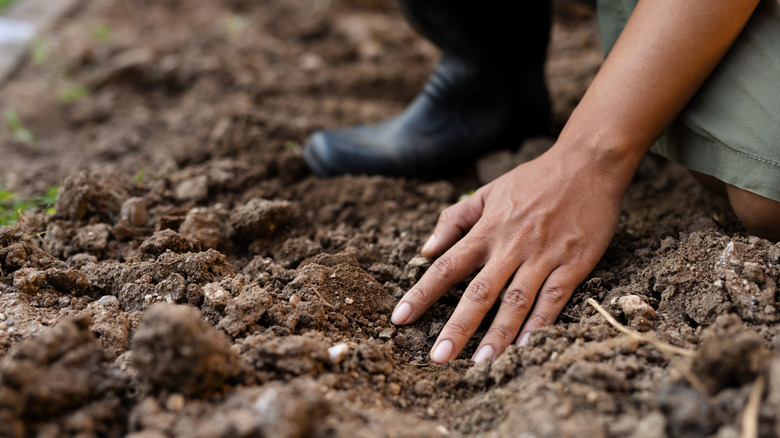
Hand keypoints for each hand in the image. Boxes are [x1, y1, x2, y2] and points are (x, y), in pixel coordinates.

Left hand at [391, 144, 626, 362]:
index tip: (400, 318)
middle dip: (457, 326)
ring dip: (498, 334)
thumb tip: (426, 248)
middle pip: (479, 292)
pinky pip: (554, 298)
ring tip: (481, 363)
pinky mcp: (573, 263)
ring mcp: (543, 256)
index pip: (446, 266)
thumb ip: (456, 219)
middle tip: (438, 357)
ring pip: (516, 301)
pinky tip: (526, 346)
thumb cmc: (535, 179)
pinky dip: (540, 323)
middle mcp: (510, 246)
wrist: (588, 164)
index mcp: (487, 230)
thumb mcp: (489, 191)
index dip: (422, 293)